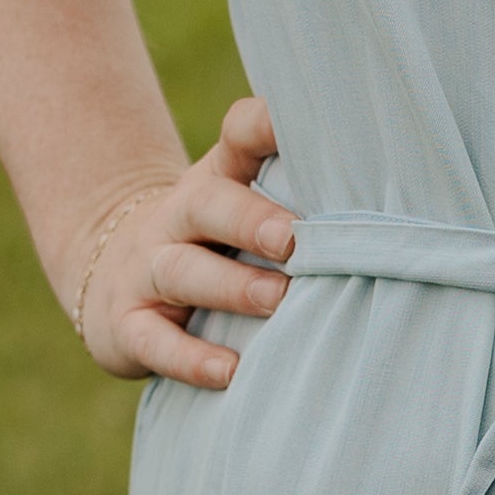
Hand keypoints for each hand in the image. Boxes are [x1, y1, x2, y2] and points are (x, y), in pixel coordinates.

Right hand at [66, 96, 296, 388]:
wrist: (111, 271)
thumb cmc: (211, 239)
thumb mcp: (241, 201)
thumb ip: (295, 190)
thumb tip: (383, 180)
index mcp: (217, 179)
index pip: (238, 137)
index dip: (265, 126)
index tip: (303, 123)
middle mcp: (178, 217)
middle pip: (207, 204)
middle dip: (252, 219)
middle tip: (296, 238)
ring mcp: (147, 269)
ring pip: (182, 271)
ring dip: (233, 286)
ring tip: (277, 299)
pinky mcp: (127, 323)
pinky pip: (154, 340)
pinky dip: (191, 358)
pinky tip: (229, 371)